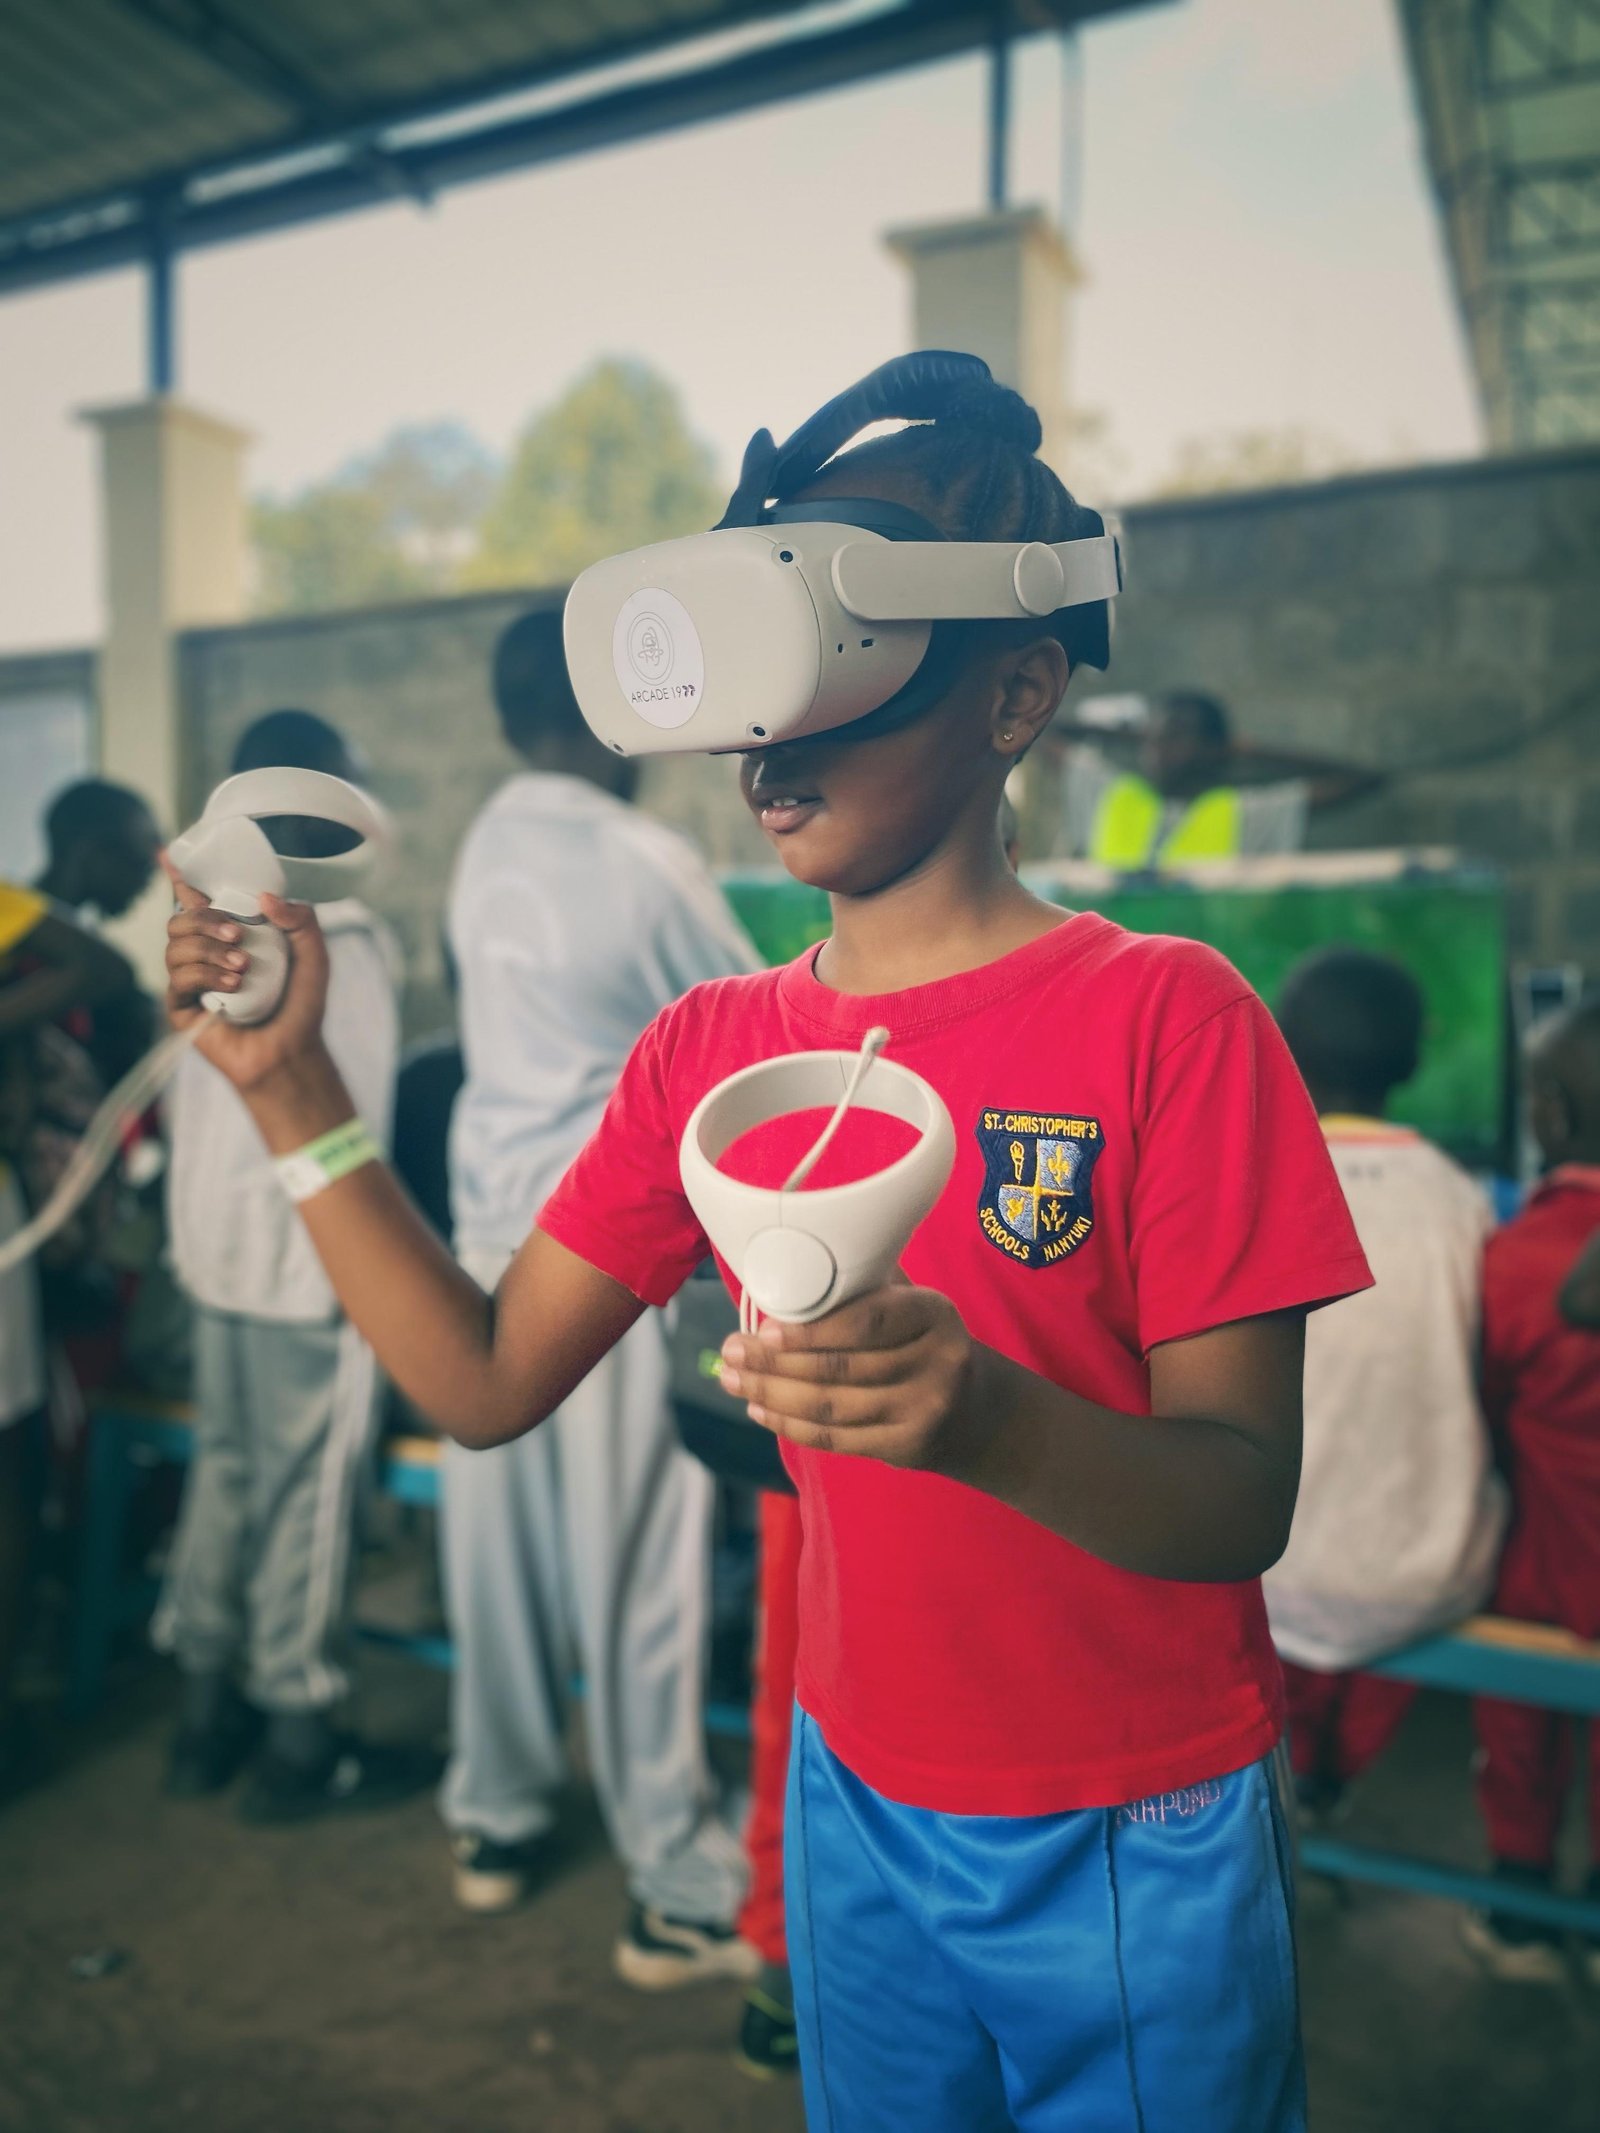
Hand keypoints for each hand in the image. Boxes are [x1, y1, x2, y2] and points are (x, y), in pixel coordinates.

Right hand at [162, 855, 330, 1091]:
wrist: (293, 1050)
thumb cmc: (302, 1003)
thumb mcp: (314, 953)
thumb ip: (300, 918)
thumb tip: (263, 898)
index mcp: (229, 933)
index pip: (196, 898)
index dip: (180, 876)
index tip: (167, 855)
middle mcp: (205, 952)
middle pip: (179, 917)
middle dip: (206, 918)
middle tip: (240, 935)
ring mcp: (190, 979)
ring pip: (175, 945)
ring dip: (210, 949)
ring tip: (244, 968)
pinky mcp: (182, 1007)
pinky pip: (179, 977)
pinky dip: (205, 975)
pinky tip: (233, 986)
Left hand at [719, 1284, 984, 1469]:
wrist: (975, 1409)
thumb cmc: (920, 1341)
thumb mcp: (910, 1304)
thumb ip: (864, 1285)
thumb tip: (787, 1265)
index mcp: (934, 1313)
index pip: (868, 1321)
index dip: (812, 1330)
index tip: (763, 1329)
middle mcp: (937, 1362)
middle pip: (840, 1368)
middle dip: (773, 1362)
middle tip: (730, 1352)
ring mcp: (924, 1409)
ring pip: (831, 1406)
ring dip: (771, 1393)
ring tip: (732, 1379)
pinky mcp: (907, 1446)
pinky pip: (837, 1438)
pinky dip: (790, 1425)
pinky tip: (759, 1409)